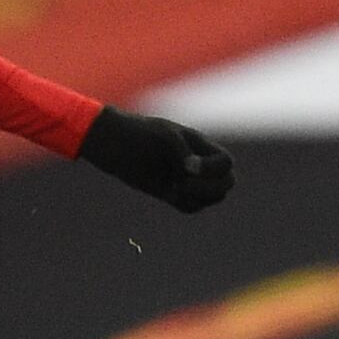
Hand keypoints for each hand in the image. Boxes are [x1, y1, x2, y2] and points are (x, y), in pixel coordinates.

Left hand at [79, 107, 234, 211]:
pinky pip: (191, 206)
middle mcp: (197, 162)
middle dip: (211, 187)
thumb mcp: (163, 136)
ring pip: (211, 197)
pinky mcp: (170, 192)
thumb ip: (182, 152)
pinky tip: (169, 194)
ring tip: (175, 189)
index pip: (226, 163)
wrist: (111, 142)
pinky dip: (186, 204)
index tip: (188, 167)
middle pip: (226, 183)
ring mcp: (184, 178)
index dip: (214, 169)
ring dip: (199, 197)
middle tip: (183, 183)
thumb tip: (192, 171)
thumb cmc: (137, 133)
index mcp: (199, 145)